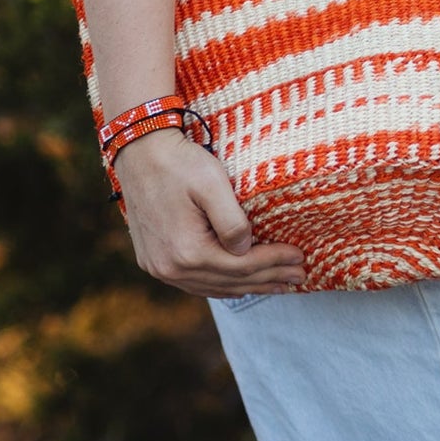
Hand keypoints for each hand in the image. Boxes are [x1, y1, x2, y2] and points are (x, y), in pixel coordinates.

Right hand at [111, 127, 305, 297]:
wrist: (139, 152)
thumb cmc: (179, 164)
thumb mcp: (212, 185)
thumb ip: (233, 222)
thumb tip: (246, 249)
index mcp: (187, 252)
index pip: (242, 266)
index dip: (274, 262)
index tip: (300, 257)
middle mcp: (171, 268)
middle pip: (231, 282)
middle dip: (268, 278)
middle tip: (299, 275)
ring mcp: (159, 268)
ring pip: (213, 287)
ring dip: (248, 286)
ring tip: (277, 283)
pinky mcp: (154, 261)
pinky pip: (195, 282)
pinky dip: (222, 284)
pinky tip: (239, 284)